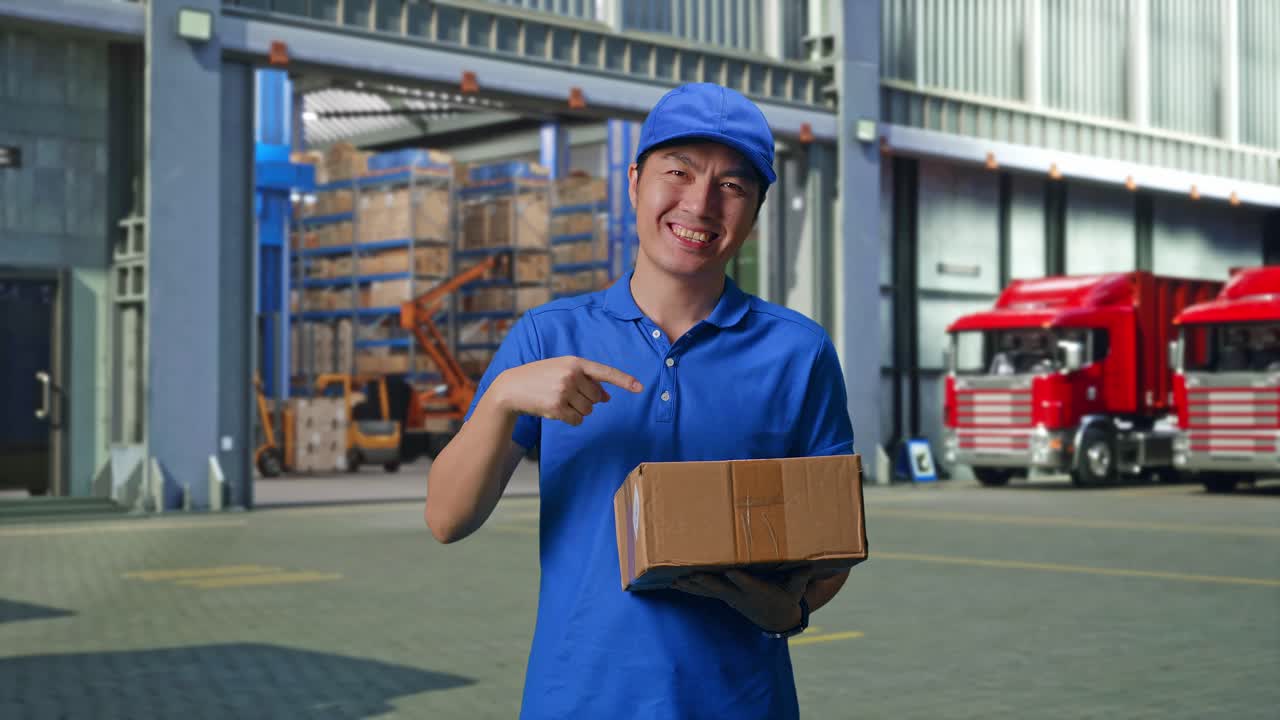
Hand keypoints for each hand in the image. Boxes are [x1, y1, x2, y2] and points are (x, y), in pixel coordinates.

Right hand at [492, 357, 642, 425]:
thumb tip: (607, 398)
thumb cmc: (540, 378)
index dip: (624, 380)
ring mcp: (564, 391)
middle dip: (586, 400)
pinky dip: (570, 419)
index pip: (605, 372)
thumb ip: (586, 382)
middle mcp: (571, 375)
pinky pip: (577, 420)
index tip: (640, 388)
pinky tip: (555, 410)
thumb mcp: (563, 372)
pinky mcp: (557, 407)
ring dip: (577, 410)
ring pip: (588, 410)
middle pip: (597, 398)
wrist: (511, 387)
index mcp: (575, 362)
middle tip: (566, 394)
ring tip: (558, 400)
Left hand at [673, 568, 810, 632]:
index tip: (732, 571)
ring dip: (692, 586)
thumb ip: (801, 578)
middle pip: (722, 588)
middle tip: (693, 575)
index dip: (740, 579)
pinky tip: (674, 583)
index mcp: (759, 591)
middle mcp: (740, 595)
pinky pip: (703, 592)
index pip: (749, 584)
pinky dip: (689, 588)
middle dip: (707, 581)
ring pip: (708, 590)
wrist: (775, 618)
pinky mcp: (723, 595)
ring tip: (677, 580)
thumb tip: (810, 565)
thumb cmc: (786, 597)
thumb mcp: (797, 589)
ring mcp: (730, 596)